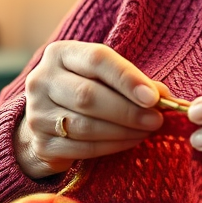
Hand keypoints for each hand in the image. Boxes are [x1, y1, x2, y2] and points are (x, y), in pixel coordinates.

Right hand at [16, 41, 166, 178]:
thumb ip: (130, 81)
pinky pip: (82, 148)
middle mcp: (42, 80)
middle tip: (156, 119)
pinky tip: (129, 141)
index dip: (127, 78)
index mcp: (60, 54)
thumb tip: (164, 96)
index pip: (96, 59)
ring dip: (123, 131)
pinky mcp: (42, 144)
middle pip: (88, 95)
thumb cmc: (84, 89)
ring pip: (86, 125)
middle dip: (128, 110)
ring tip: (147, 131)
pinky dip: (111, 146)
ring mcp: (37, 114)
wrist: (47, 121)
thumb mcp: (102, 76)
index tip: (154, 97)